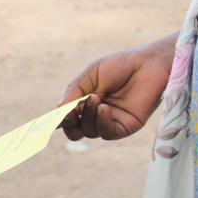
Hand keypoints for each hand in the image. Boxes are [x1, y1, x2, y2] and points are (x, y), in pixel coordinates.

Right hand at [58, 34, 175, 140]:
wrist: (149, 63)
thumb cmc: (120, 65)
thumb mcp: (91, 75)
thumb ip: (73, 93)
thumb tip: (56, 113)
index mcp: (85, 102)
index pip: (66, 118)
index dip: (57, 120)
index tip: (49, 119)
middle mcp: (96, 115)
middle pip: (75, 131)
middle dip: (69, 123)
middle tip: (72, 111)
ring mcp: (111, 122)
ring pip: (89, 132)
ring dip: (88, 117)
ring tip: (96, 99)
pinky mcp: (126, 127)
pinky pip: (108, 133)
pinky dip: (102, 123)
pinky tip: (104, 109)